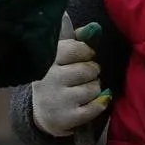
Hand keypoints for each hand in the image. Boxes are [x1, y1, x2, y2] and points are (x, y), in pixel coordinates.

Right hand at [31, 21, 108, 137]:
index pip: (72, 48)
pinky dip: (100, 103)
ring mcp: (58, 100)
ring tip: (85, 90)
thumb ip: (76, 40)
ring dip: (95, 88)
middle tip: (86, 75)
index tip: (86, 55)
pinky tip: (93, 102)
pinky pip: (96, 106)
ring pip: (94, 88)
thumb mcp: (59, 59)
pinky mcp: (68, 117)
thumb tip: (93, 26)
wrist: (44, 115)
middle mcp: (50, 80)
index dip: (85, 51)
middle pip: (87, 69)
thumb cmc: (56, 79)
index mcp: (47, 61)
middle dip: (92, 71)